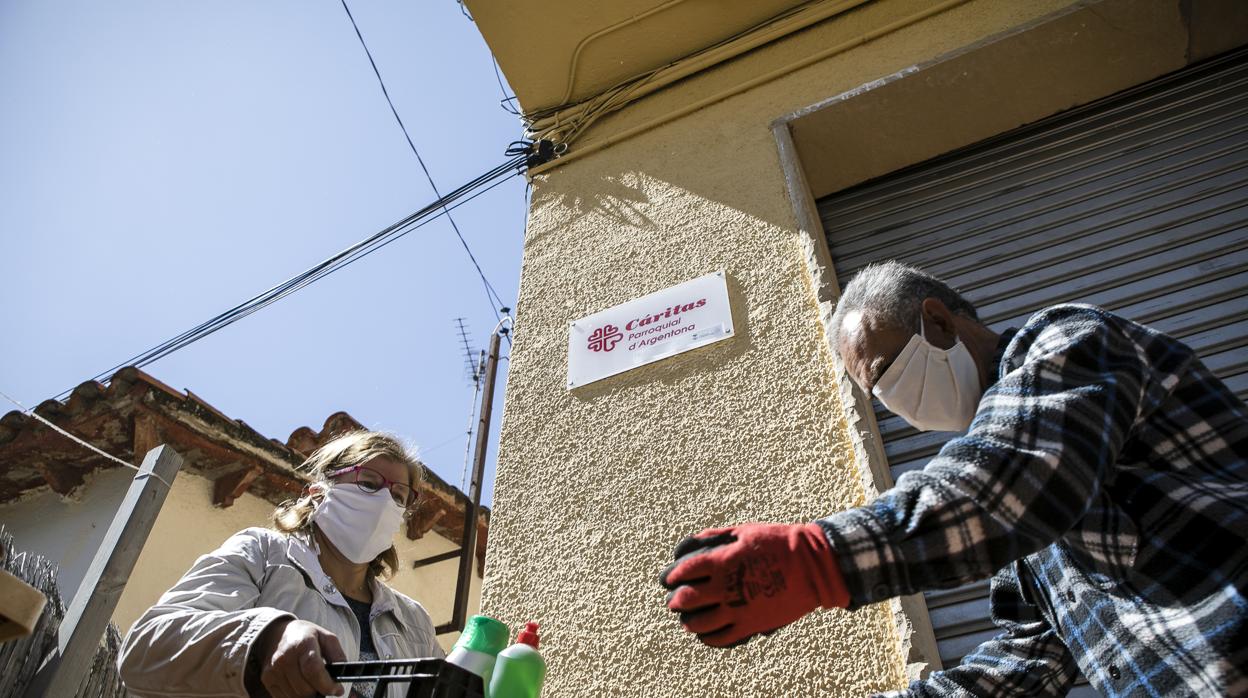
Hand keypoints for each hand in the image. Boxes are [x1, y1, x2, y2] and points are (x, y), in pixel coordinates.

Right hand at [250, 619, 345, 697]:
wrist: (277, 633)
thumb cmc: (306, 637)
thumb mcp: (327, 638)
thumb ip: (337, 656)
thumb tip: (343, 676)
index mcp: (303, 644)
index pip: (313, 670)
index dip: (326, 684)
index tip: (337, 690)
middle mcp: (285, 657)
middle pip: (305, 688)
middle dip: (319, 691)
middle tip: (325, 686)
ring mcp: (274, 669)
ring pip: (296, 696)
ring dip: (308, 695)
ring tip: (313, 684)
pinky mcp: (267, 678)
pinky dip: (296, 696)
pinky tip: (301, 685)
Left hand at [659, 523, 848, 647]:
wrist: (812, 567)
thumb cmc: (778, 543)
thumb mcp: (745, 531)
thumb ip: (716, 537)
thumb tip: (693, 543)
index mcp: (723, 561)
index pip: (685, 571)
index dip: (672, 576)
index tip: (668, 579)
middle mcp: (726, 588)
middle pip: (688, 600)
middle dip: (676, 601)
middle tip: (673, 602)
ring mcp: (738, 609)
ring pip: (702, 624)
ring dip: (690, 622)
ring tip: (687, 621)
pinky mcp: (751, 625)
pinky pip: (723, 638)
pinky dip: (709, 639)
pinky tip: (706, 635)